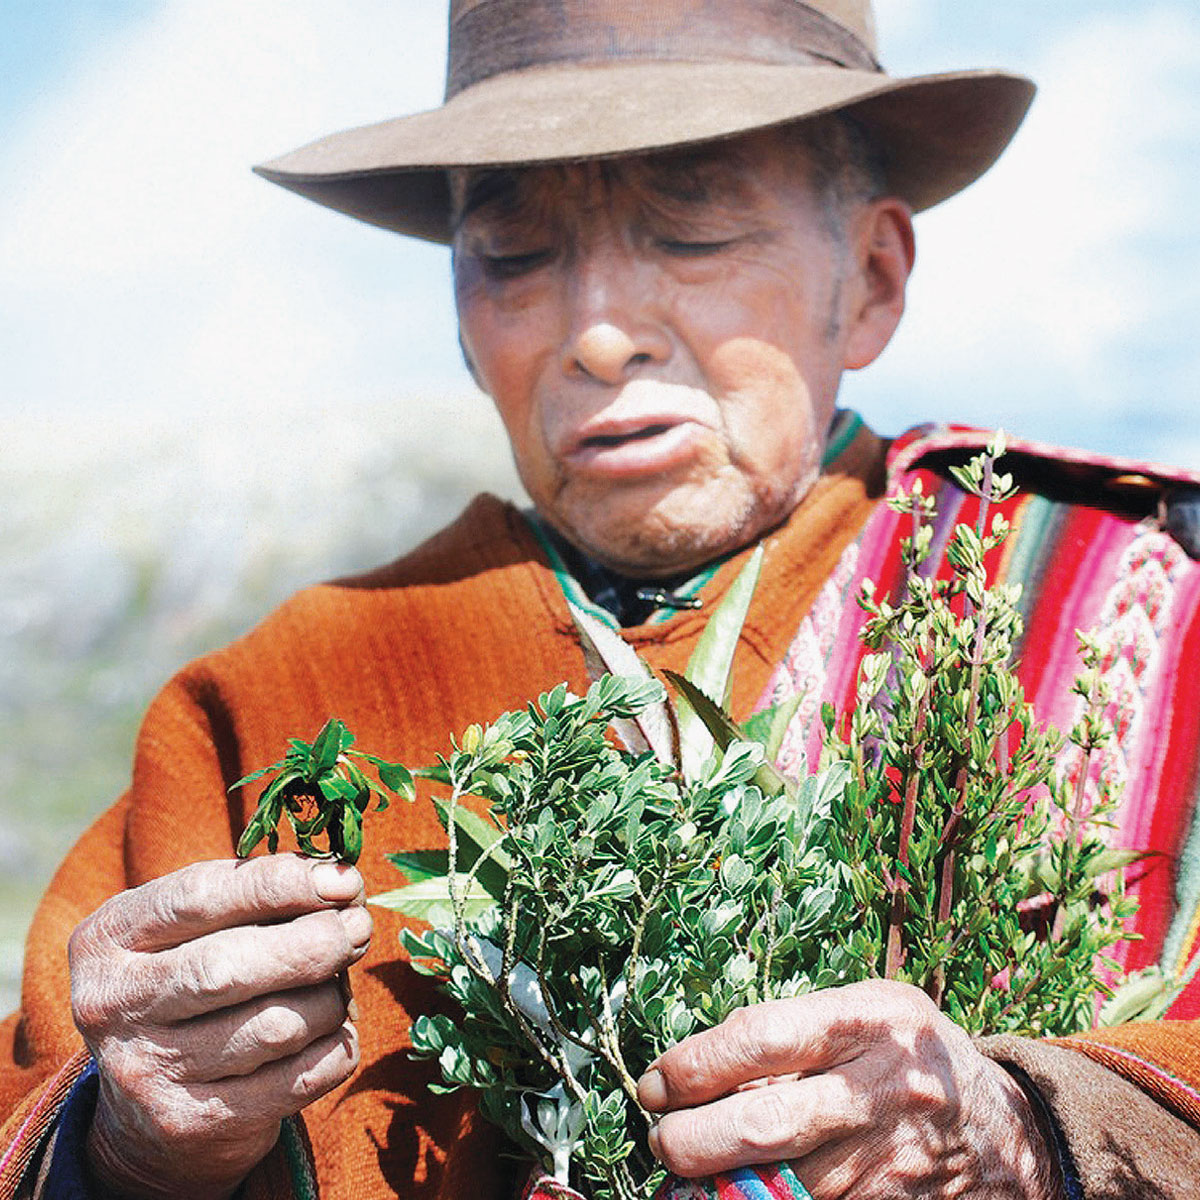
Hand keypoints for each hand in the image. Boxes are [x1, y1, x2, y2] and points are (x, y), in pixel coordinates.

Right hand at [69, 854, 370, 1199]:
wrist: (147, 1112)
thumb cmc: (189, 985)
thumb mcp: (192, 930)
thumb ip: (255, 898)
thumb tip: (343, 884)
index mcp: (108, 939)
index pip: (199, 897)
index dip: (280, 883)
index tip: (343, 879)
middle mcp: (114, 1005)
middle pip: (231, 966)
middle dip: (315, 942)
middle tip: (358, 927)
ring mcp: (149, 1072)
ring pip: (277, 1026)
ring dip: (330, 998)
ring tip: (338, 983)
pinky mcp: (194, 1123)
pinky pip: (299, 1078)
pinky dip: (336, 1047)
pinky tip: (333, 1030)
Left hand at [637, 979, 1063, 1198]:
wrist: (1010, 1132)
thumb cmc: (911, 1055)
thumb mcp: (868, 1013)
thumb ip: (798, 1033)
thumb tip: (700, 1072)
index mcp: (869, 1019)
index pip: (761, 1037)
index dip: (695, 1064)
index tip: (655, 1083)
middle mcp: (881, 1090)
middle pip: (761, 1126)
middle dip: (690, 1141)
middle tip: (661, 1140)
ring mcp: (890, 1163)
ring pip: (780, 1187)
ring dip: (722, 1187)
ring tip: (693, 1173)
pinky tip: (747, 1195)